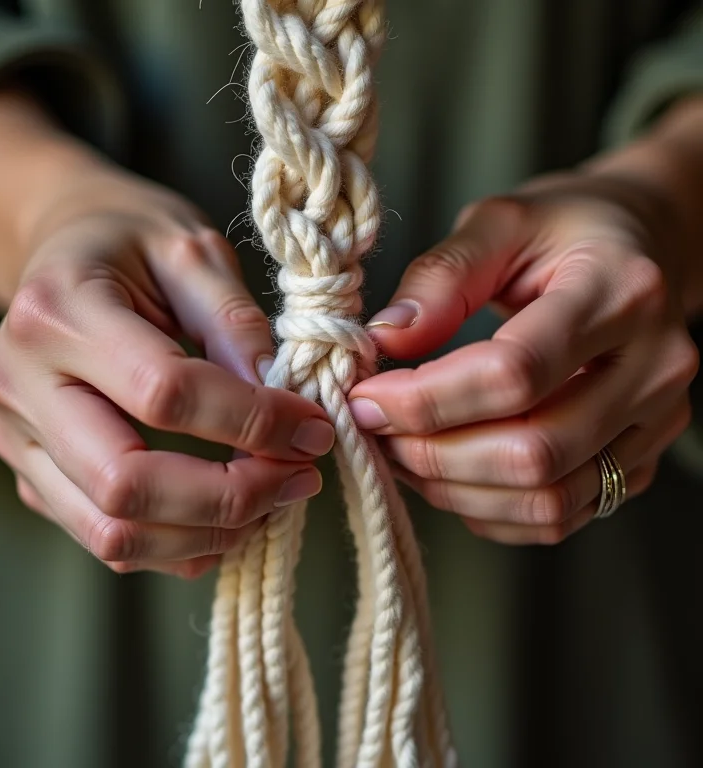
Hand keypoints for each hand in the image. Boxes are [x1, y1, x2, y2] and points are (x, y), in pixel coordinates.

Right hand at [0, 169, 333, 576]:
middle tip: (298, 479)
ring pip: (112, 530)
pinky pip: (104, 536)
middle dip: (231, 497)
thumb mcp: (193, 251)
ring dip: (208, 533)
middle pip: (127, 482)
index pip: (165, 393)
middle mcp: (20, 382)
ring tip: (271, 501)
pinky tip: (225, 519)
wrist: (63, 249)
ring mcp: (17, 436)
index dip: (254, 422)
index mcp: (58, 311)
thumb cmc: (130, 241)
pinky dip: (176, 546)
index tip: (313, 429)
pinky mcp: (31, 471)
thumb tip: (285, 408)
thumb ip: (238, 326)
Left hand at [349, 171, 698, 544]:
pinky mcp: (638, 460)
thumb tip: (385, 339)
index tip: (366, 396)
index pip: (515, 372)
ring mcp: (654, 424)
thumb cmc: (566, 230)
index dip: (426, 399)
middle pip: (532, 451)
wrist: (643, 249)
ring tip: (402, 453)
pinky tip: (447, 475)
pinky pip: (559, 516)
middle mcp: (654, 369)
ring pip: (546, 500)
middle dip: (432, 453)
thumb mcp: (500, 223)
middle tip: (376, 431)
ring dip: (454, 489)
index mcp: (621, 293)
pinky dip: (488, 510)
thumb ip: (441, 277)